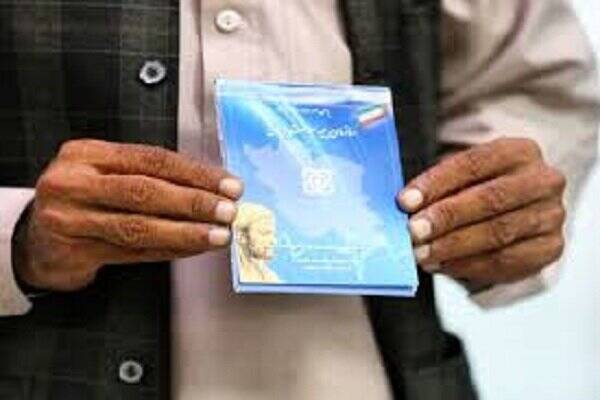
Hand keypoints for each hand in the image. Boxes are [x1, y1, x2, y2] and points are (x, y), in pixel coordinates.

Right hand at [14, 139, 243, 290]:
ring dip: (186, 232)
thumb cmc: (82, 200)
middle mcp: (75, 182)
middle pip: (145, 191)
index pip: (152, 160)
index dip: (196, 173)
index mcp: (88, 154)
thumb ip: (148, 176)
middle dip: (194, 202)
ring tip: (218, 235)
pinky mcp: (75, 251)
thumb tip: (211, 187)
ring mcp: (71, 218)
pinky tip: (193, 249)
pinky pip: (133, 252)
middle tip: (228, 211)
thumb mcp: (106, 175)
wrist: (35, 238)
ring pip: (139, 226)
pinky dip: (169, 250)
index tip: (228, 184)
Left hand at [397, 138, 565, 289]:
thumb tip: (405, 206)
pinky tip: (442, 265)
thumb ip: (439, 187)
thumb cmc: (480, 189)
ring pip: (497, 233)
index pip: (473, 164)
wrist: (519, 212)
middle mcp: (542, 180)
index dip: (436, 183)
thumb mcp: (463, 177)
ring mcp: (551, 215)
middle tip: (413, 232)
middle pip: (489, 198)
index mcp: (518, 151)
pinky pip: (505, 261)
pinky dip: (468, 266)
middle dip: (446, 217)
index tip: (405, 201)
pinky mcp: (550, 248)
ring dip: (453, 246)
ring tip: (422, 253)